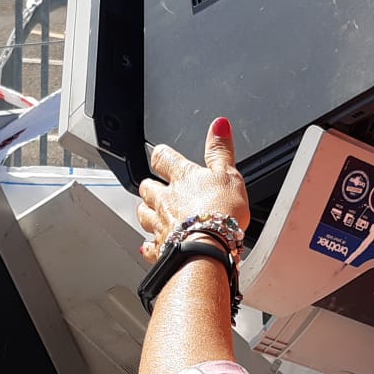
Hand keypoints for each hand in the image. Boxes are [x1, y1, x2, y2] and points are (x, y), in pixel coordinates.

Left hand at [136, 117, 250, 262]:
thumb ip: (221, 150)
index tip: (161, 154)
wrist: (209, 247)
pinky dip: (149, 245)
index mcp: (182, 178)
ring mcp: (161, 224)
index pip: (162, 158)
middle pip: (147, 187)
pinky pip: (149, 246)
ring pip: (144, 214)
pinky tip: (150, 245)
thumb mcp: (229, 174)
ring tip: (151, 212)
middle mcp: (166, 199)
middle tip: (155, 186)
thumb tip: (219, 125)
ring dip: (146, 212)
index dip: (161, 155)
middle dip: (150, 186)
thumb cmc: (220, 212)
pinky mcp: (161, 248)